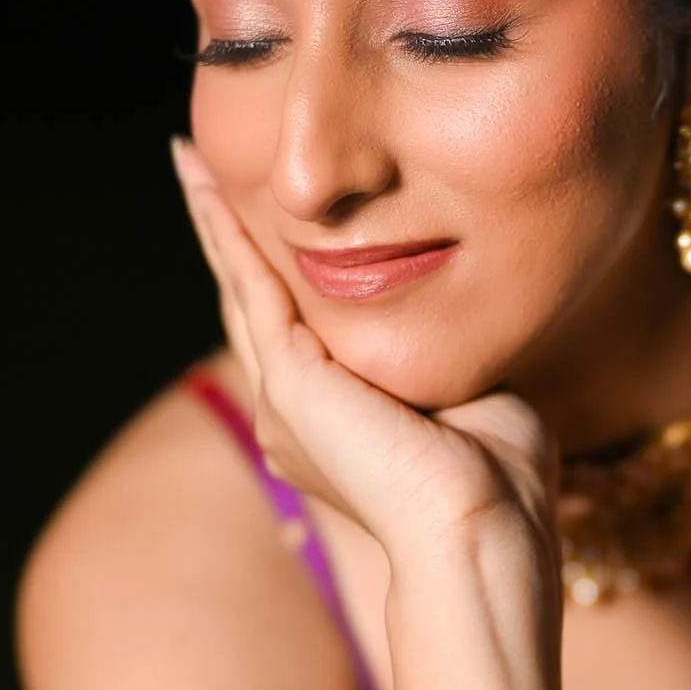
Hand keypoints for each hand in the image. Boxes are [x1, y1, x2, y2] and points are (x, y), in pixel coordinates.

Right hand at [171, 138, 559, 578]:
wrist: (482, 528)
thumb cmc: (499, 483)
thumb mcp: (472, 399)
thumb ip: (448, 360)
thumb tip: (468, 325)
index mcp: (334, 427)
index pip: (295, 332)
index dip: (278, 272)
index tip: (270, 218)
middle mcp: (292, 416)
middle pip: (249, 303)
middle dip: (226, 236)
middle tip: (199, 168)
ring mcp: (282, 401)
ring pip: (240, 288)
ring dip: (214, 221)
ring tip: (191, 161)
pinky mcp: (290, 382)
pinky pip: (251, 286)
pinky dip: (228, 232)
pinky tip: (211, 185)